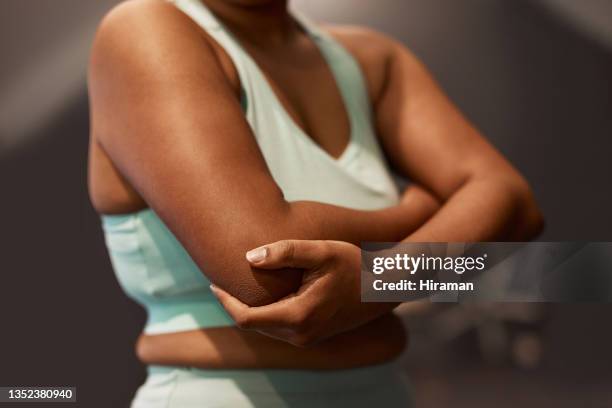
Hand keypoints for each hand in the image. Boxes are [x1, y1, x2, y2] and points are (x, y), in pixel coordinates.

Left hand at [210, 240, 398, 346]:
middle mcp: (300, 335)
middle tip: (221, 280)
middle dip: (234, 305)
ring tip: (238, 286)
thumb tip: (249, 257)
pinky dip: (264, 314)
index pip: (246, 317)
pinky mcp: (312, 336)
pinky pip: (278, 329)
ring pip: (264, 328)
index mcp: (298, 316)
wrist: (384, 287)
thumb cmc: (353, 264)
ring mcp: (307, 339)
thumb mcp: (320, 251)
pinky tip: (264, 294)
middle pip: (252, 325)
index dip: (225, 301)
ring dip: (249, 310)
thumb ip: (285, 252)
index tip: (213, 282)